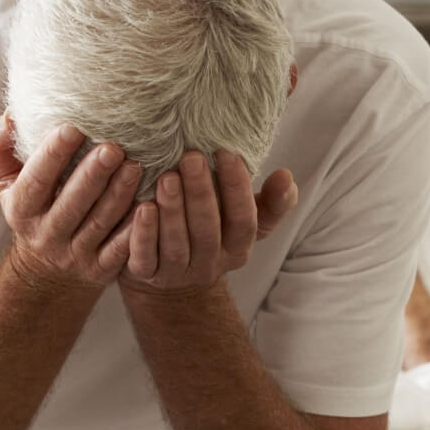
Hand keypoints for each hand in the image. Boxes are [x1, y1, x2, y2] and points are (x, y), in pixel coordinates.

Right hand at [0, 114, 138, 290]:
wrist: (47, 265)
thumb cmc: (31, 202)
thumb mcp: (3, 178)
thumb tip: (10, 118)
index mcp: (20, 209)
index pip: (35, 181)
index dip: (52, 155)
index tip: (71, 127)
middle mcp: (45, 235)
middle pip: (72, 204)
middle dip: (93, 175)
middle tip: (113, 148)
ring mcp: (74, 255)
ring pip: (100, 224)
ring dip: (119, 195)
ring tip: (136, 166)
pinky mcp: (101, 269)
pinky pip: (121, 250)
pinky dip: (136, 229)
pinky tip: (151, 205)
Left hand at [120, 149, 297, 294]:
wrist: (168, 273)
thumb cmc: (211, 229)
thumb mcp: (243, 218)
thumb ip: (271, 201)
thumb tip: (287, 177)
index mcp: (238, 248)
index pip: (243, 220)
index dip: (237, 189)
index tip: (227, 153)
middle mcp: (210, 264)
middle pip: (208, 230)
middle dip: (200, 193)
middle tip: (191, 157)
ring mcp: (177, 274)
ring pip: (177, 244)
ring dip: (173, 210)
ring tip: (167, 177)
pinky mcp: (147, 275)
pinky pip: (145, 258)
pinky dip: (144, 234)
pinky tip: (142, 208)